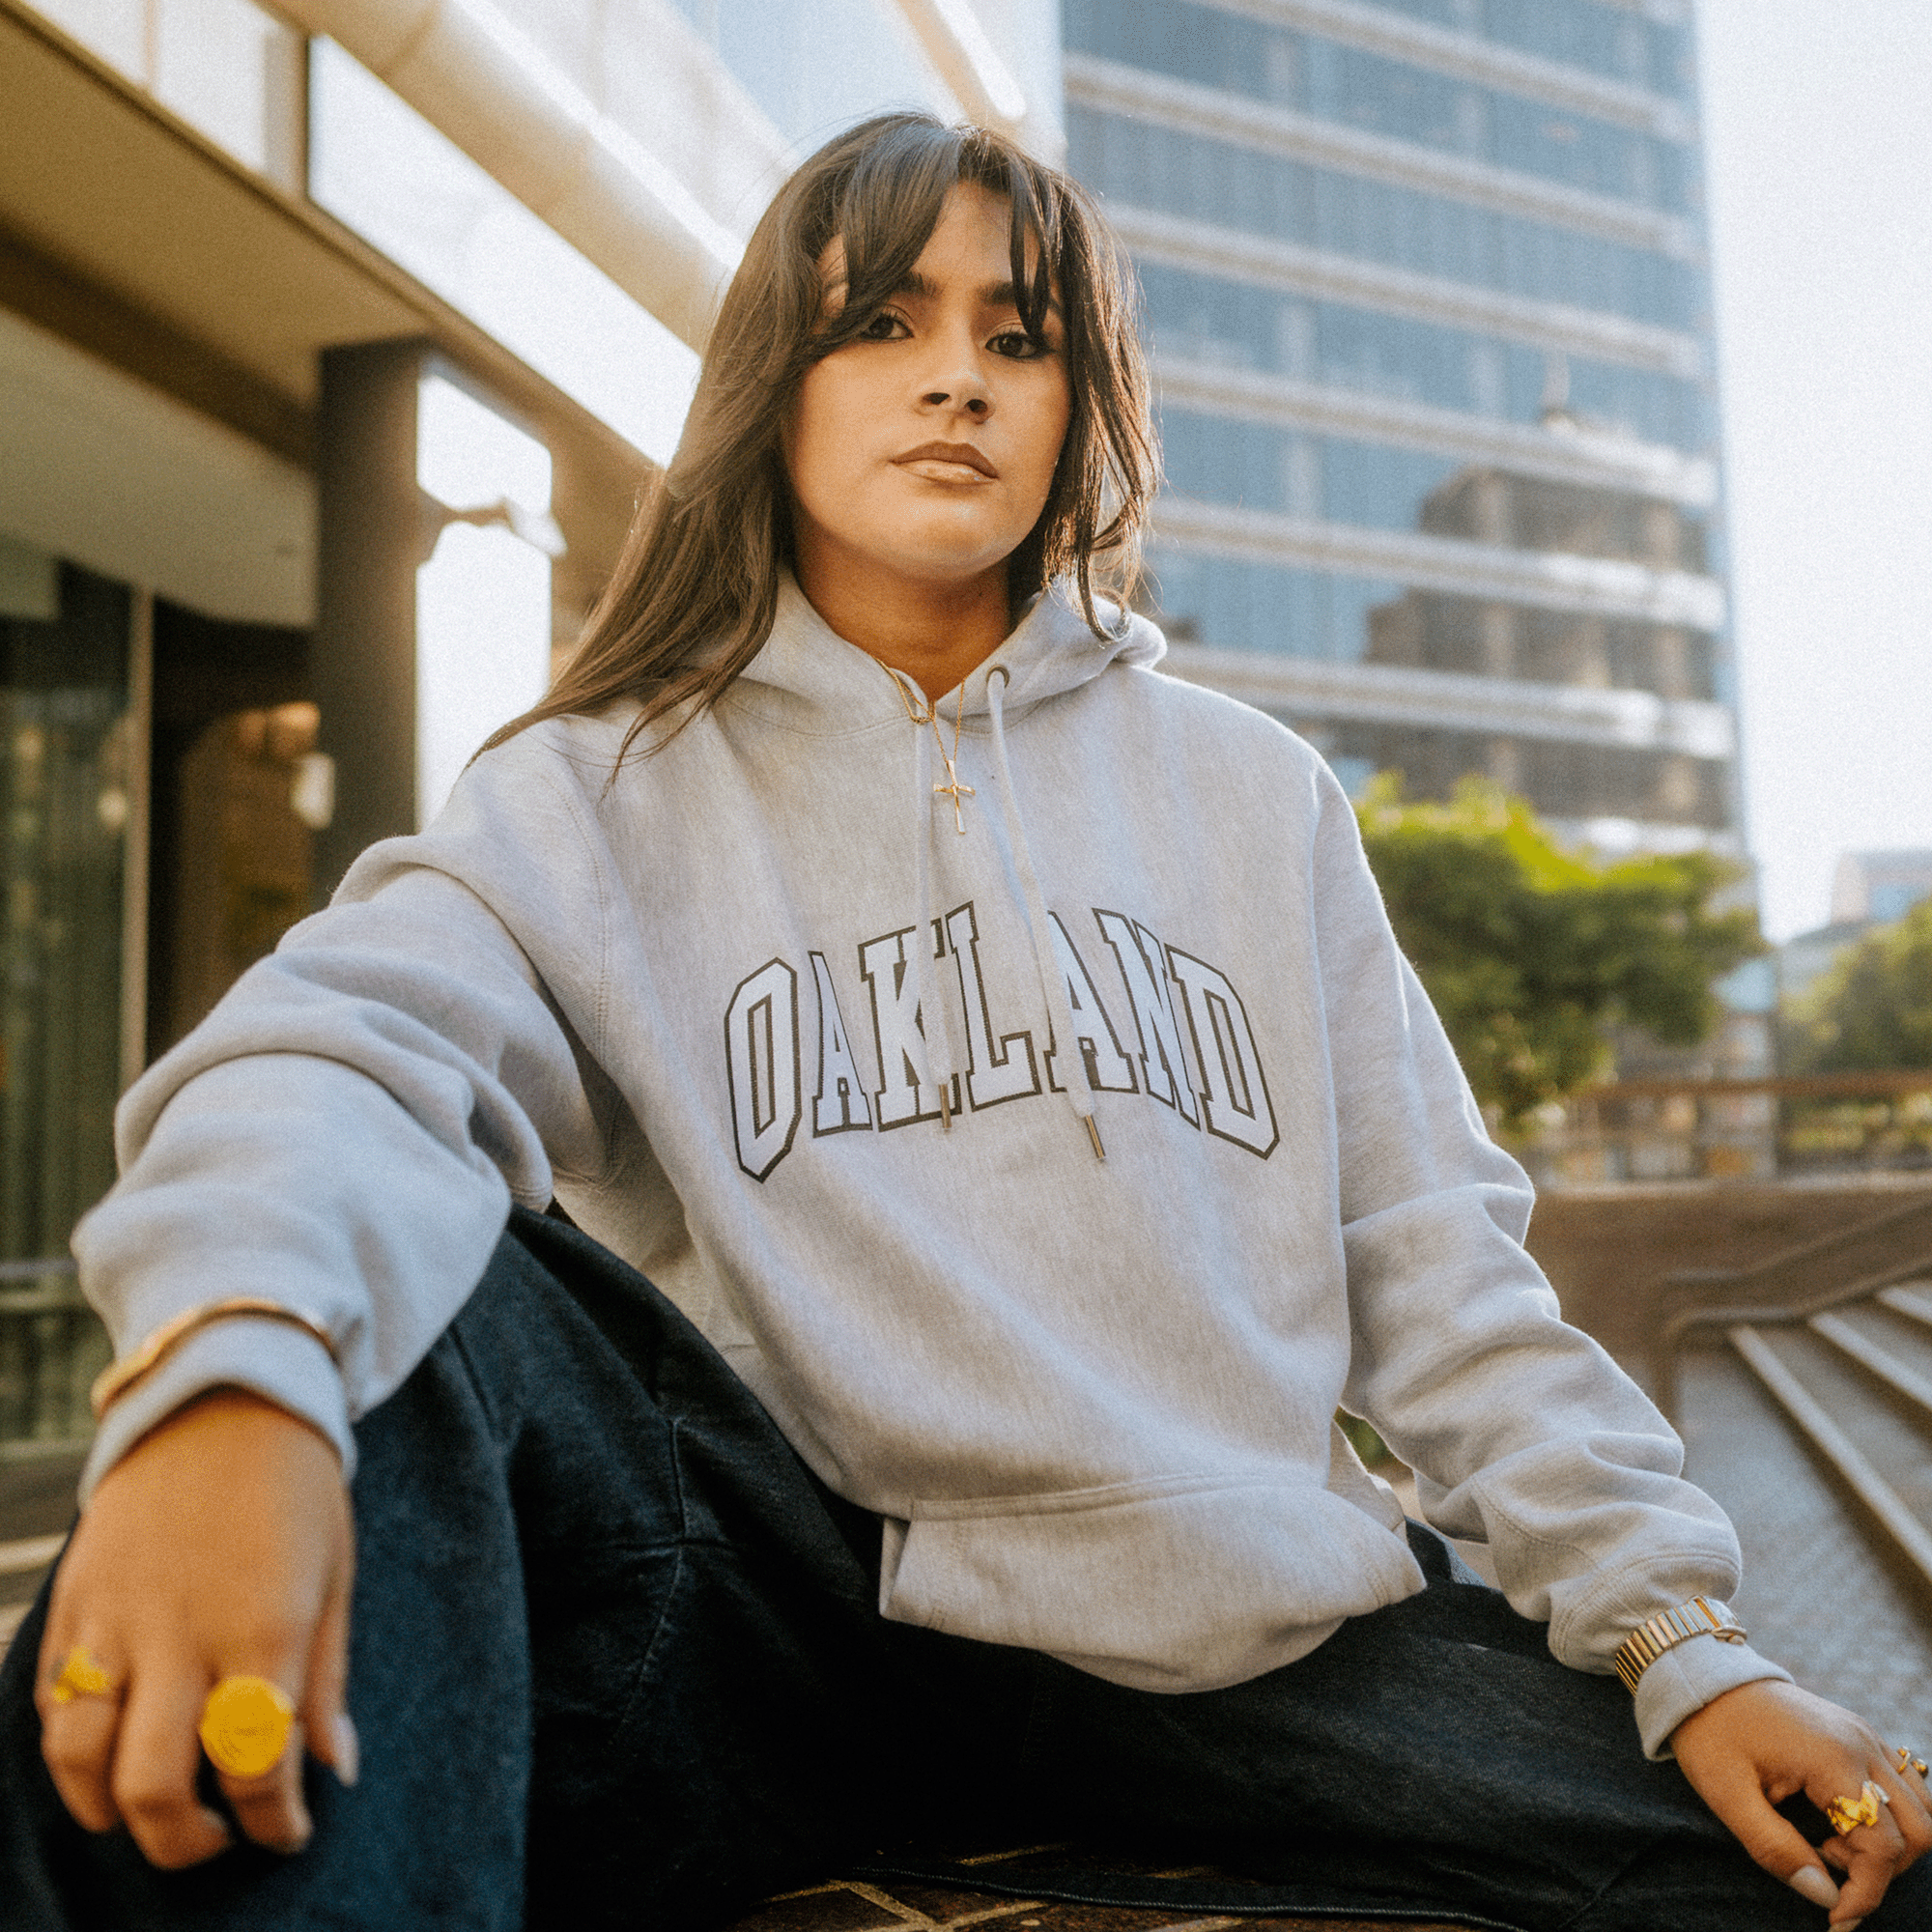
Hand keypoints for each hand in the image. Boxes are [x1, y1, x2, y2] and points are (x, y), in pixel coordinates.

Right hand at [34, 1388, 355, 1867]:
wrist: (224, 1395)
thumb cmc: (297, 1485)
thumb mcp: (337, 1576)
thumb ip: (327, 1681)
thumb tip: (334, 1770)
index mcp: (263, 1627)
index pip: (257, 1768)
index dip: (274, 1822)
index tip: (287, 1833)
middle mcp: (180, 1634)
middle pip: (155, 1788)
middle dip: (185, 1843)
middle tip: (219, 1839)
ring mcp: (114, 1621)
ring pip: (80, 1761)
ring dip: (112, 1810)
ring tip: (155, 1810)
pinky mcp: (72, 1604)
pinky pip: (53, 1704)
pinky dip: (73, 1750)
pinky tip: (112, 1754)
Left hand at [1672, 1677, 1931, 1924]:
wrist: (1703, 1677)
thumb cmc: (1711, 1733)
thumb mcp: (1726, 1795)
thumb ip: (1776, 1849)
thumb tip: (1825, 1897)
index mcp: (1832, 1758)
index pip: (1882, 1844)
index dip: (1866, 1892)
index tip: (1836, 1917)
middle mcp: (1862, 1744)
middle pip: (1917, 1831)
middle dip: (1881, 1868)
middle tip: (1823, 1862)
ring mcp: (1866, 1735)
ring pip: (1919, 1810)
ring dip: (1889, 1843)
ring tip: (1830, 1842)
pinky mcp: (1860, 1735)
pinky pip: (1903, 1788)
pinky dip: (1887, 1818)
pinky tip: (1838, 1820)